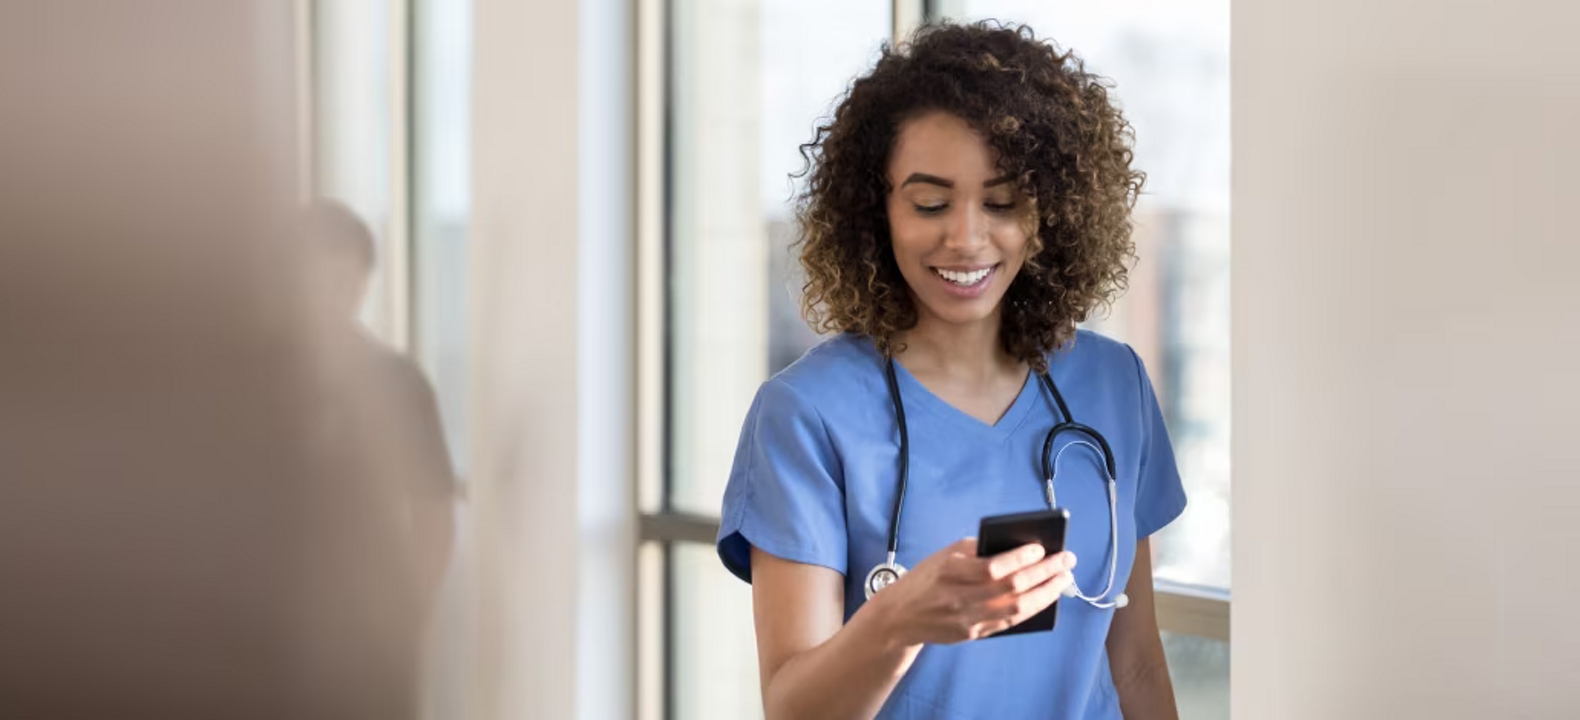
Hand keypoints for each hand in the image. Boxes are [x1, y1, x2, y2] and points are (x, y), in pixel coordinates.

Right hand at [867, 538, 1076, 645]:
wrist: (900, 616)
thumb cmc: (926, 578)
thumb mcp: (944, 555)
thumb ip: (975, 550)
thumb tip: (1016, 546)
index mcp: (950, 572)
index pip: (993, 567)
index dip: (1020, 558)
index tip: (1042, 547)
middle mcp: (960, 598)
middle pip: (1011, 588)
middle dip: (1044, 572)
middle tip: (1067, 560)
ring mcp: (968, 619)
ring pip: (1016, 609)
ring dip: (1046, 593)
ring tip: (1064, 579)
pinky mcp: (974, 634)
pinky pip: (1009, 622)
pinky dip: (1031, 609)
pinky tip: (1046, 597)